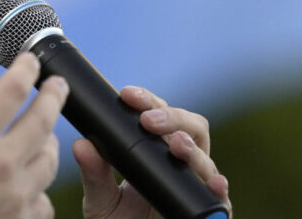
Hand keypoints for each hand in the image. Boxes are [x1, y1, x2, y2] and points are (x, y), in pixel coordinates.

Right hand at [0, 39, 67, 218]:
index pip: (13, 89)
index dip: (26, 69)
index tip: (30, 61)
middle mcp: (0, 165)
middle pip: (44, 120)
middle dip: (54, 97)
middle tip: (57, 85)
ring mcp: (12, 197)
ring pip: (49, 161)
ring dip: (49, 141)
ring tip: (45, 132)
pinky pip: (44, 202)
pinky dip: (41, 188)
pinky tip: (32, 183)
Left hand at [72, 86, 232, 217]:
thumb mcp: (100, 200)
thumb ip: (93, 174)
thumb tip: (80, 144)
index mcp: (155, 152)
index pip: (159, 116)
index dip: (147, 102)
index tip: (127, 94)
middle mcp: (180, 165)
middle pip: (190, 128)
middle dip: (173, 117)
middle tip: (148, 120)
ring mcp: (195, 187)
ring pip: (205, 159)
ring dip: (192, 149)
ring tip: (176, 145)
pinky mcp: (207, 213)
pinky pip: (220, 200)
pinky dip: (219, 189)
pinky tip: (214, 182)